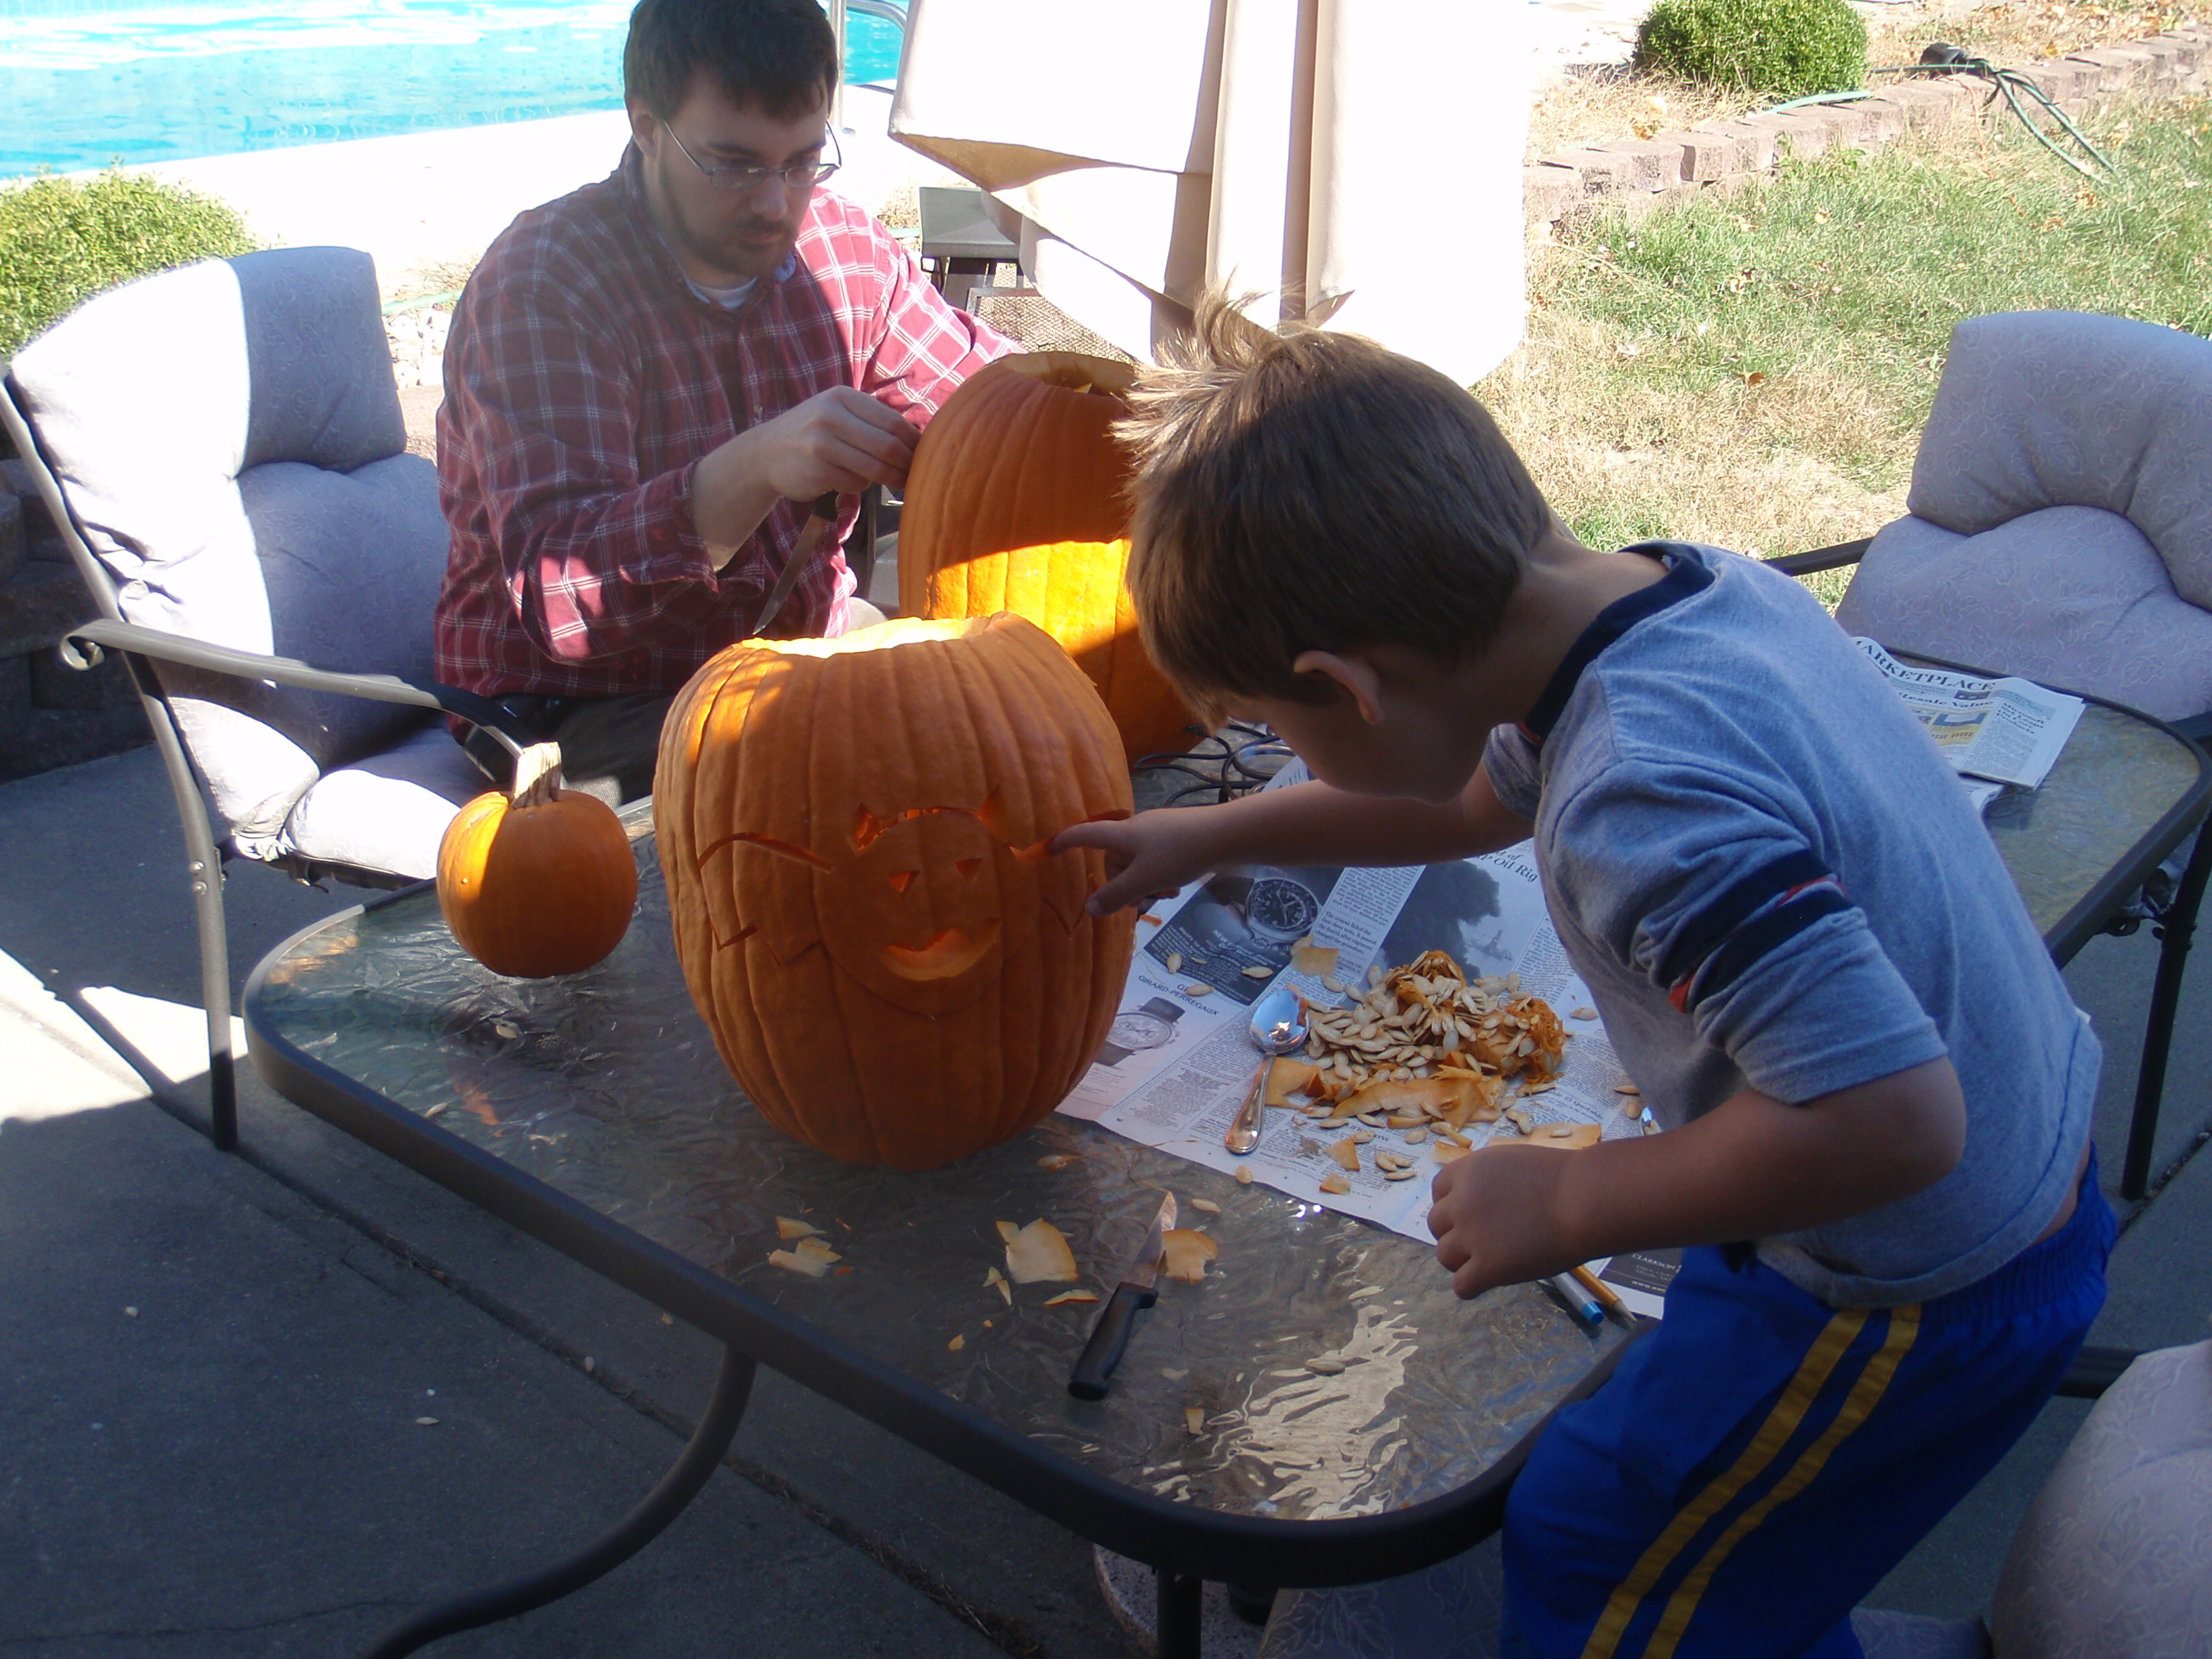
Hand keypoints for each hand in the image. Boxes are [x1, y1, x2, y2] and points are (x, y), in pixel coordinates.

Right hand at [740, 386, 918, 497]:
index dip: (914, 441)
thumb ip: (870, 420)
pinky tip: (849, 480)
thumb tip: (918, 440)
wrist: (765, 453)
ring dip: (891, 479)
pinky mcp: (816, 472)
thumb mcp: (836, 412)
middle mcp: (831, 416)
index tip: (925, 454)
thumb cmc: (812, 433)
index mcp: (842, 397)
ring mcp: (821, 445)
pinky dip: (860, 485)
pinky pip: (855, 483)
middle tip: (916, 475)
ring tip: (898, 483)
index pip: (891, 421)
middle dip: (906, 464)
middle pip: (886, 446)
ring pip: (874, 468)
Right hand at [1049, 809, 1224, 915]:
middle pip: (1115, 858)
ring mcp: (1158, 830)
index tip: (1048, 848)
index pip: (1085, 835)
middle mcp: (1137, 827)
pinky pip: (1157, 857)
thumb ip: (1116, 896)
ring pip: (1138, 861)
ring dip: (1145, 882)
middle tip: (1141, 901)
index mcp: (1122, 834)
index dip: (1065, 842)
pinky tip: (1176, 887)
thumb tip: (1089, 909)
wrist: (1226, 835)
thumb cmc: (1180, 855)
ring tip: (1165, 895)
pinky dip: (1160, 874)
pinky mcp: (1177, 834)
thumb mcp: (1144, 881)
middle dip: (1123, 882)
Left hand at [1428, 1143, 1580, 1298]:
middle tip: (1485, 1240)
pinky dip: (1473, 1286)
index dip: (1454, 1205)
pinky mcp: (1487, 1267)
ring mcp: (1471, 1236)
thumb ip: (1487, 1181)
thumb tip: (1474, 1199)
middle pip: (1437, 1225)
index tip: (1474, 1215)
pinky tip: (1491, 1281)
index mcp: (1468, 1171)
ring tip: (1492, 1260)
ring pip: (1445, 1256)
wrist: (1584, 1202)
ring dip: (1463, 1260)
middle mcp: (1462, 1202)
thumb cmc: (1562, 1181)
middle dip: (1457, 1232)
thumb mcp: (1512, 1163)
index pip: (1438, 1192)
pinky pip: (1461, 1286)